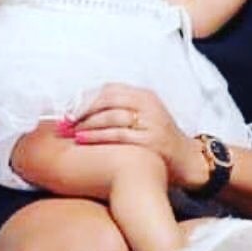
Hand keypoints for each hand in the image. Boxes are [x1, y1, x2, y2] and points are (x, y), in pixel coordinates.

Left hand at [62, 83, 206, 189]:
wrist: (188, 161)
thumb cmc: (160, 139)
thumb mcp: (144, 116)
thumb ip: (121, 110)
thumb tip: (84, 109)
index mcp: (144, 95)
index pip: (109, 89)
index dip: (85, 98)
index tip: (67, 108)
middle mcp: (148, 104)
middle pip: (107, 99)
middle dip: (82, 109)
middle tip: (63, 120)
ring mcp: (151, 122)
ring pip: (111, 115)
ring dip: (86, 122)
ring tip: (69, 130)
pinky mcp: (151, 141)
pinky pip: (118, 135)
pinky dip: (98, 136)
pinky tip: (83, 139)